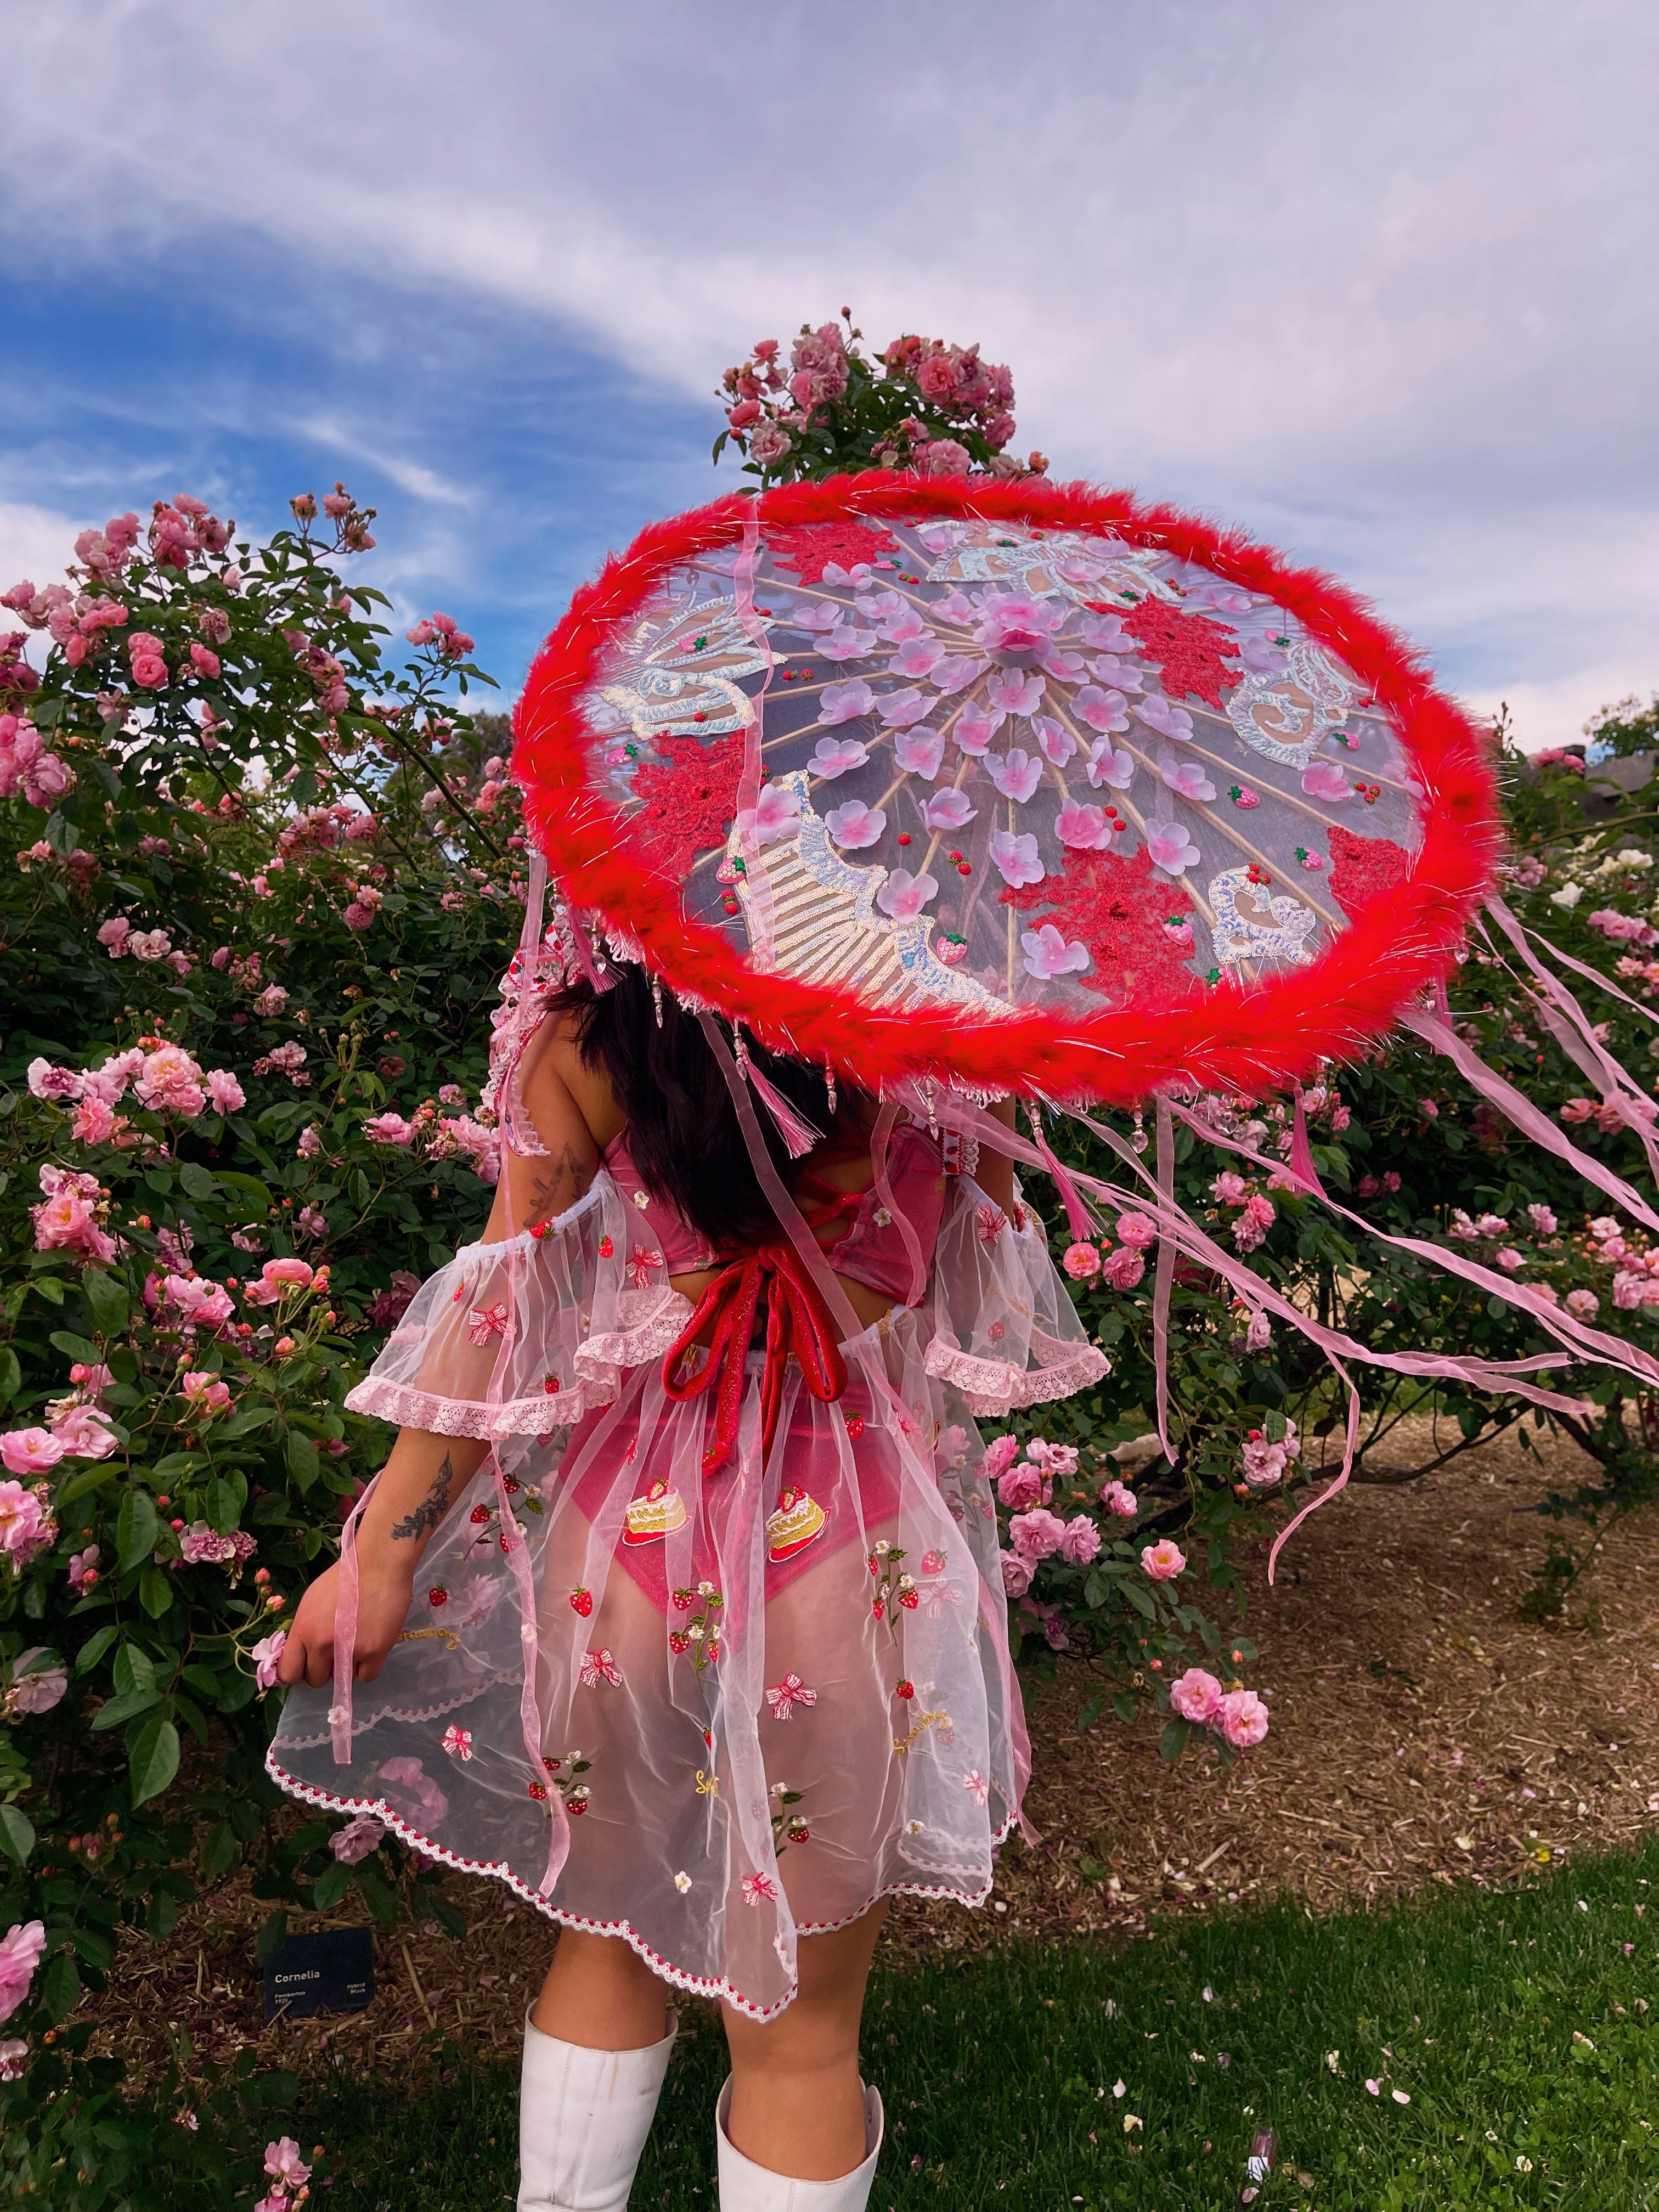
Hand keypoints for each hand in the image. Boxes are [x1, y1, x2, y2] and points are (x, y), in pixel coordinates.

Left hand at [276, 1552, 416, 1688]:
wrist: (380, 1562)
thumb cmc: (346, 1576)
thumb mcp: (312, 1600)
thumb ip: (305, 1630)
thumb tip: (305, 1654)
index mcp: (303, 1628)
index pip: (289, 1672)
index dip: (298, 1673)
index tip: (307, 1667)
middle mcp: (321, 1643)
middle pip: (315, 1679)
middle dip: (324, 1669)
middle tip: (336, 1653)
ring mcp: (348, 1650)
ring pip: (342, 1679)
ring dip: (347, 1667)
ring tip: (357, 1643)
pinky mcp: (374, 1651)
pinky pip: (366, 1677)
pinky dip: (368, 1666)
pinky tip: (371, 1648)